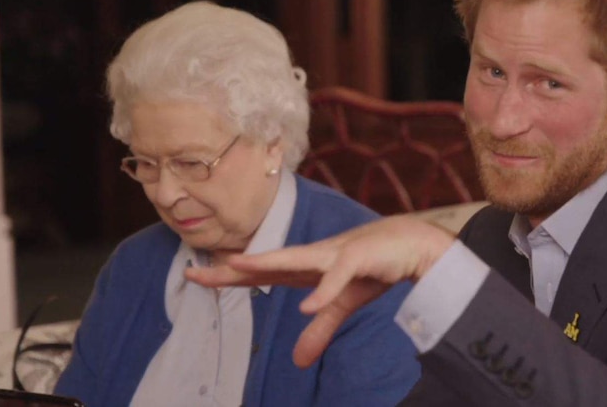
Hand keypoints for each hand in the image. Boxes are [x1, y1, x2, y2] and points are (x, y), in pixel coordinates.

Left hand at [185, 216, 453, 366]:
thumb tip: (297, 361)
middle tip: (193, 272)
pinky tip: (307, 306)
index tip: (197, 275)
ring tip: (235, 266)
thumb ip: (319, 330)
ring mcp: (335, 254)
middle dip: (231, 269)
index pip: (261, 273)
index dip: (229, 276)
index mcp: (307, 268)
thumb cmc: (375, 266)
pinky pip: (338, 277)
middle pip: (266, 263)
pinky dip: (324, 291)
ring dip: (266, 263)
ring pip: (295, 259)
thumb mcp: (343, 304)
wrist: (413, 244)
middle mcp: (314, 257)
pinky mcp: (359, 258)